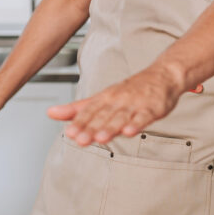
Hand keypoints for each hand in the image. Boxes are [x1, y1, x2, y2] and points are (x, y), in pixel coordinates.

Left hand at [47, 72, 180, 145]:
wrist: (163, 75)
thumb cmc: (131, 90)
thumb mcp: (102, 97)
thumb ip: (77, 109)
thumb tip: (50, 113)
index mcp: (105, 98)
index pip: (90, 112)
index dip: (80, 123)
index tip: (70, 133)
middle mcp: (119, 100)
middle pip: (103, 116)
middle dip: (92, 128)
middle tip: (80, 139)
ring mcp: (136, 104)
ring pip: (121, 117)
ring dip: (111, 127)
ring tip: (101, 138)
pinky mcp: (152, 108)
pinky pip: (144, 117)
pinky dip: (137, 123)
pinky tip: (130, 131)